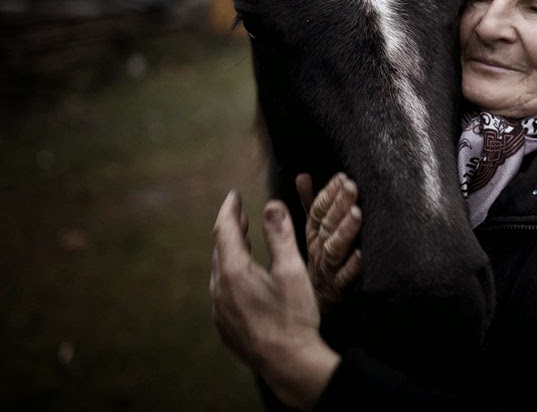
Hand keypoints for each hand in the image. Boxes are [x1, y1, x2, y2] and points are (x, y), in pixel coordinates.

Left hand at [210, 190, 338, 410]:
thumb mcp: (292, 270)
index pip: (225, 231)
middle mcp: (220, 290)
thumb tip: (273, 204)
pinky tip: (245, 279)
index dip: (229, 210)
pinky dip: (231, 275)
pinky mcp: (226, 326)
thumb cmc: (293, 316)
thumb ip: (280, 235)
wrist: (289, 363)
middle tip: (240, 214)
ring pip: (220, 272)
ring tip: (243, 241)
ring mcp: (220, 311)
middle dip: (231, 229)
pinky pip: (223, 292)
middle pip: (220, 251)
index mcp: (234, 272)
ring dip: (231, 253)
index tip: (233, 195)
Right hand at [296, 173, 362, 312]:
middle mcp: (318, 251)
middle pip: (327, 226)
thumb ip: (310, 204)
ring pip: (334, 249)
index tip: (341, 177)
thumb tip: (303, 176)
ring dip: (345, 231)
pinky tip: (361, 255)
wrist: (313, 305)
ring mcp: (327, 270)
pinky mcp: (338, 290)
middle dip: (339, 205)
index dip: (328, 194)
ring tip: (356, 213)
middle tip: (351, 187)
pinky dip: (352, 267)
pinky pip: (344, 279)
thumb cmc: (316, 261)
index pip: (317, 212)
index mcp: (313, 236)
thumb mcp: (312, 232)